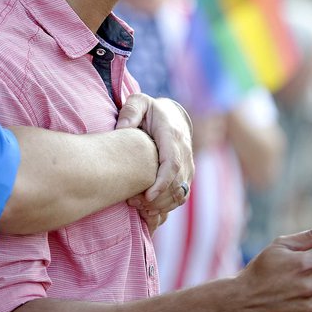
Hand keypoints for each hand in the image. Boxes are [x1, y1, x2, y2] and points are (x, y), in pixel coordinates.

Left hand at [116, 93, 193, 225]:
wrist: (173, 117)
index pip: (173, 163)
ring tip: (138, 207)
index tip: (148, 196)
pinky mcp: (187, 175)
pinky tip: (149, 209)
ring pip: (181, 193)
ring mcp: (189, 165)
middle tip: (133, 202)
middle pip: (177, 183)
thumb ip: (130, 111)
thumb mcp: (139, 103)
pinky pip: (181, 196)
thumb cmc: (151, 111)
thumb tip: (122, 128)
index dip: (162, 182)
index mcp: (173, 136)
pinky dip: (168, 206)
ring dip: (162, 205)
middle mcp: (185, 152)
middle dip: (157, 198)